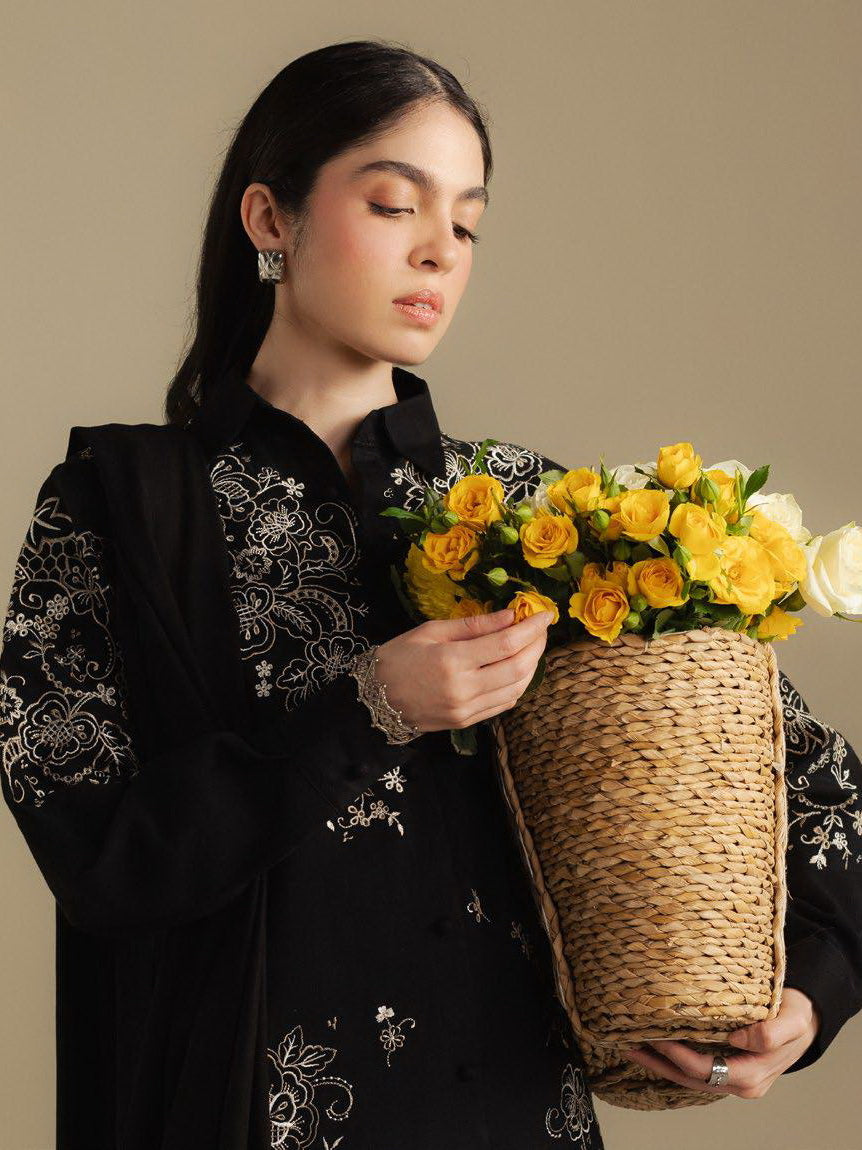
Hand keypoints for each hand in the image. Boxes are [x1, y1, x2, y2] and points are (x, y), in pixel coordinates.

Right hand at [375, 608, 551, 733]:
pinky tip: (518, 669)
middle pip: (518, 667)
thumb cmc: (400, 656)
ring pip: (516, 688)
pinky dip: (518, 685)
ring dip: (532, 666)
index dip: (531, 628)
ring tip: (533, 646)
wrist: (376, 698)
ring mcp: (467, 709)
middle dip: (537, 645)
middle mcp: (463, 688)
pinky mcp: (466, 722)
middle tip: (542, 628)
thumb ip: (473, 625)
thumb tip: (511, 616)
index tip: (545, 614)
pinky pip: (504, 704)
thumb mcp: (431, 631)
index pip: (506, 643)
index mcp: (452, 660)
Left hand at [620, 988, 820, 1098]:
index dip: (678, 1055)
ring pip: (689, 1077)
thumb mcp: (793, 1020)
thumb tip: (737, 1038)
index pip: (705, 1069)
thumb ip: (770, 1033)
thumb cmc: (798, 1016)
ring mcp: (731, 1078)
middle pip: (690, 1078)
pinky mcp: (726, 1067)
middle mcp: (739, 1083)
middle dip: (659, 1062)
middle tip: (630, 1043)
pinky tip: (654, 1046)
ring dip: (660, 1064)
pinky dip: (672, 1059)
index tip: (656, 1036)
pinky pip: (695, 1069)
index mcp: (752, 1076)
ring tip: (632, 1047)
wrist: (806, 1018)